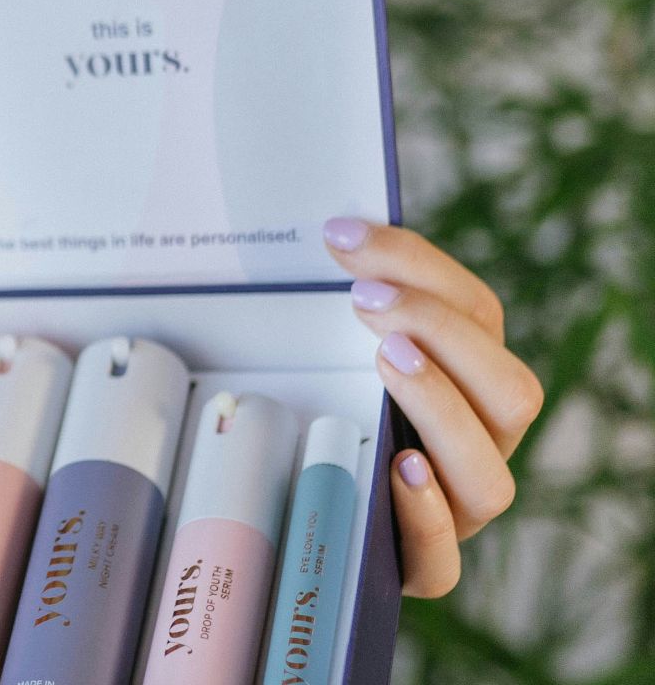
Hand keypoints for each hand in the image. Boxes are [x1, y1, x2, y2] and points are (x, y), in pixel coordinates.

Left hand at [323, 216, 543, 597]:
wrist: (287, 505)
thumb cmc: (306, 398)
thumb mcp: (316, 343)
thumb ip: (328, 299)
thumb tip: (311, 229)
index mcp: (470, 377)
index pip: (477, 311)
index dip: (420, 266)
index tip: (343, 234)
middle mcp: (479, 444)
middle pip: (509, 390)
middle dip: (442, 333)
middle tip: (362, 297)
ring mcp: (456, 510)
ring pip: (488, 475)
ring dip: (441, 408)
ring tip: (384, 358)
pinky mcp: (417, 567)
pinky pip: (443, 561)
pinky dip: (426, 516)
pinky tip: (396, 469)